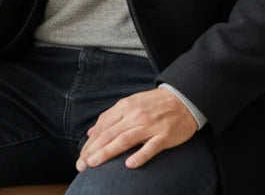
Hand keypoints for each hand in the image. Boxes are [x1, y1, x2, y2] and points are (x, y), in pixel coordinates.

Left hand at [76, 88, 196, 171]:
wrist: (183, 99)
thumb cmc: (154, 104)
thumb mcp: (130, 103)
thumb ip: (111, 117)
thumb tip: (92, 132)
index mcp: (125, 107)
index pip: (103, 126)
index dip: (91, 142)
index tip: (81, 156)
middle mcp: (135, 115)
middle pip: (110, 133)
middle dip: (94, 150)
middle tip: (82, 165)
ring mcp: (150, 126)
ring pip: (125, 140)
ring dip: (108, 152)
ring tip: (94, 163)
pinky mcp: (164, 136)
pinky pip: (150, 147)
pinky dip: (140, 156)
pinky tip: (129, 165)